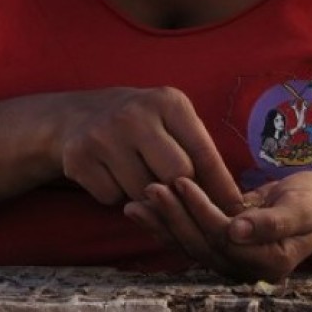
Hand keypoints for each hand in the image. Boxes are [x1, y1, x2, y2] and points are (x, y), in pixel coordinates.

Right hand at [56, 86, 243, 212]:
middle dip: (181, 191)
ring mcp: (103, 135)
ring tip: (138, 174)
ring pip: (144, 192)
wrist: (76, 115)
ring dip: (146, 195)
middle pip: (177, 176)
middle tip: (178, 194)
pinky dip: (116, 195)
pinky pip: (112, 198)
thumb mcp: (170, 121)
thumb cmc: (139, 124)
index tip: (234, 210)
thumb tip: (232, 203)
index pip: (204, 153)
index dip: (221, 186)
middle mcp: (135, 114)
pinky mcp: (78, 158)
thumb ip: (197, 152)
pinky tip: (112, 174)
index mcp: (167, 101)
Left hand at [125, 171, 311, 280]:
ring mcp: (232, 260)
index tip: (182, 182)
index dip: (202, 212)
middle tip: (151, 188)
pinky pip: (190, 238)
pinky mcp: (219, 247)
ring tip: (135, 203)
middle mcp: (246, 267)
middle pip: (202, 246)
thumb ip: (273, 221)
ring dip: (162, 223)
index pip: (225, 239)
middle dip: (174, 217)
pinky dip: (166, 224)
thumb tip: (238, 231)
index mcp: (270, 262)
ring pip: (190, 245)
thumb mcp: (303, 207)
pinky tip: (143, 209)